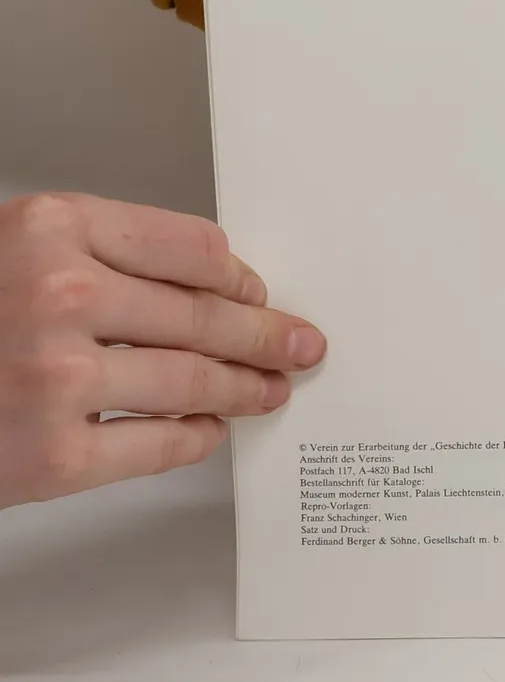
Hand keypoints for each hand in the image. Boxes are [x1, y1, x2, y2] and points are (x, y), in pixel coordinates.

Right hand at [0, 194, 324, 508]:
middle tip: (299, 343)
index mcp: (49, 227)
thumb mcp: (10, 249)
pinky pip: (159, 442)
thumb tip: (207, 283)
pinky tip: (207, 429)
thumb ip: (94, 254)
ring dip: (245, 386)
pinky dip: (195, 437)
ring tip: (268, 388)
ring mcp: (57, 377)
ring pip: (194, 379)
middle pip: (206, 315)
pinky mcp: (52, 455)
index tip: (257, 290)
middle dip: (265, 333)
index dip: (238, 275)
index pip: (193, 248)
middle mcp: (58, 294)